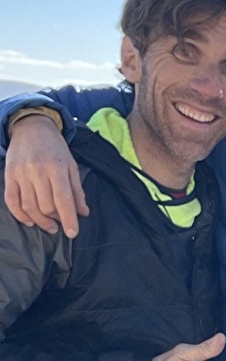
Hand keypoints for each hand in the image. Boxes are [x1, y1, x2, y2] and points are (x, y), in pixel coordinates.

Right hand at [5, 115, 88, 236]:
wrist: (31, 128)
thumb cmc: (55, 148)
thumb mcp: (71, 165)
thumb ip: (77, 190)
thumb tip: (83, 212)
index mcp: (57, 167)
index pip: (63, 198)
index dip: (68, 218)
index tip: (73, 232)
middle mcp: (37, 171)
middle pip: (46, 206)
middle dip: (56, 219)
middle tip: (61, 221)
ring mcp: (21, 174)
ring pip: (29, 206)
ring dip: (40, 221)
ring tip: (50, 225)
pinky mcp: (9, 175)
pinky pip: (11, 201)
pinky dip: (20, 215)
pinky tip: (30, 221)